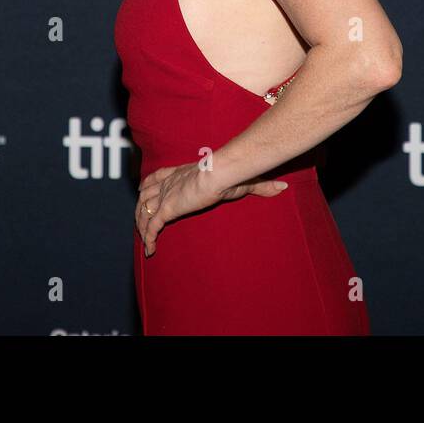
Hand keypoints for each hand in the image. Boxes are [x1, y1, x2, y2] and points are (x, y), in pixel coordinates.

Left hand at [135, 163, 288, 256]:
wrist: (220, 172)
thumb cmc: (231, 173)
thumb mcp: (244, 181)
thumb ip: (260, 186)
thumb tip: (282, 188)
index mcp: (181, 172)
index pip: (157, 176)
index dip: (149, 185)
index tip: (144, 191)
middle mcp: (169, 182)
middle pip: (145, 193)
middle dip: (141, 207)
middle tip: (141, 219)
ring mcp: (166, 195)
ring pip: (144, 210)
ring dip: (141, 224)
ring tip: (145, 238)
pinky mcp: (167, 208)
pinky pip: (151, 226)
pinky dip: (149, 238)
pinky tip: (151, 250)